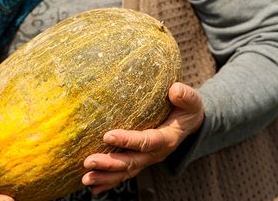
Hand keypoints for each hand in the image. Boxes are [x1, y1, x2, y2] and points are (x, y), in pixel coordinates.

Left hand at [81, 82, 204, 193]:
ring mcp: (147, 159)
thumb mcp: (191, 101)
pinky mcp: (140, 161)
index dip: (128, 140)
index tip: (108, 135)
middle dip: (109, 163)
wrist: (189, 123)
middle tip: (89, 162)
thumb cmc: (187, 109)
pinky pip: (123, 174)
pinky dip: (108, 182)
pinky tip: (92, 187)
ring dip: (105, 176)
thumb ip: (185, 96)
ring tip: (85, 179)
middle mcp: (156, 154)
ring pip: (125, 171)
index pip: (147, 141)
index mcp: (167, 139)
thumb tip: (174, 90)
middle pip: (132, 162)